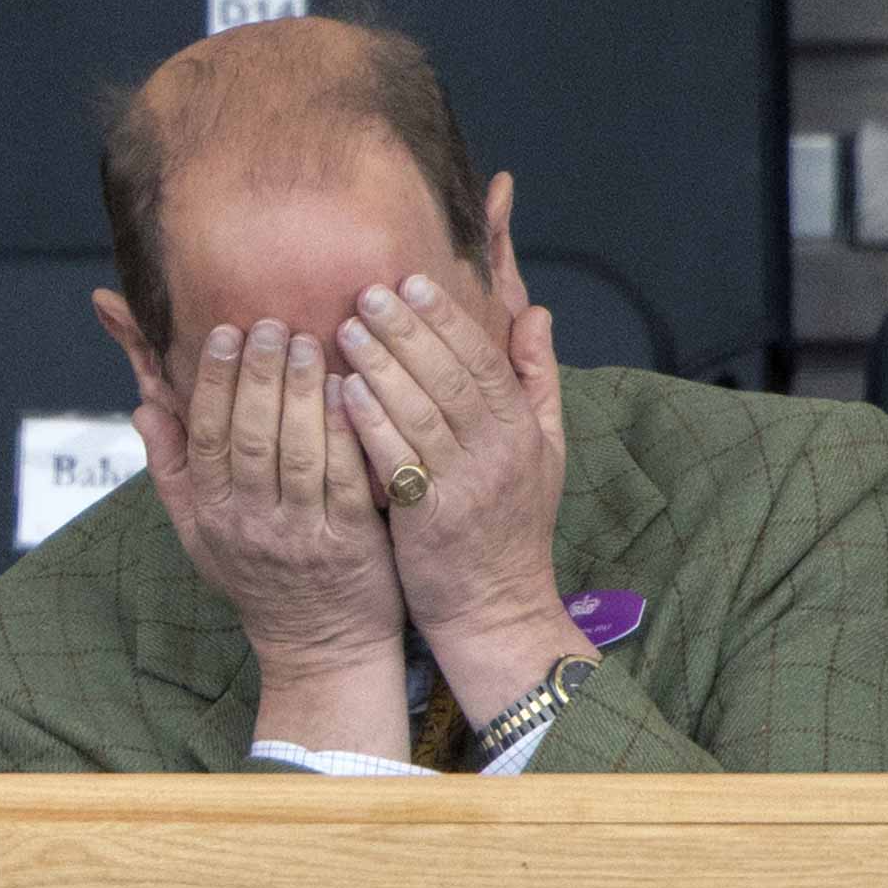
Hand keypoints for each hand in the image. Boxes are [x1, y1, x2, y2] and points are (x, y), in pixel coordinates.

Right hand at [132, 318, 409, 753]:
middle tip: (271, 322)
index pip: (206, 435)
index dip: (213, 381)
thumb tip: (142, 407)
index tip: (224, 332)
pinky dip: (345, 432)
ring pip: (296, 452)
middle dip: (258, 374)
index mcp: (213, 514)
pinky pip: (345, 478)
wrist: (321, 649)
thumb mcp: (202, 535)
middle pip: (250, 436)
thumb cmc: (261, 580)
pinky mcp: (351, 543)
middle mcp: (251, 523)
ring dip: (301, 392)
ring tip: (309, 341)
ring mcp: (301, 534)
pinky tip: (349, 390)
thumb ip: (174, 471)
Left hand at [336, 275, 596, 725]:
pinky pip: (398, 462)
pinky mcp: (430, 521)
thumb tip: (536, 312)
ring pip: (421, 414)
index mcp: (522, 431)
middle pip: (450, 378)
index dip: (448, 319)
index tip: (411, 281)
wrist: (497, 607)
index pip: (484, 361)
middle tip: (366, 292)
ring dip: (382, 368)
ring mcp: (465, 488)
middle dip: (408, 331)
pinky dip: (371, 424)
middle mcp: (498, 454)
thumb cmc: (514, 524)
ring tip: (347, 330)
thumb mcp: (545, 450)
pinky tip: (342, 392)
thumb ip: (537, 379)